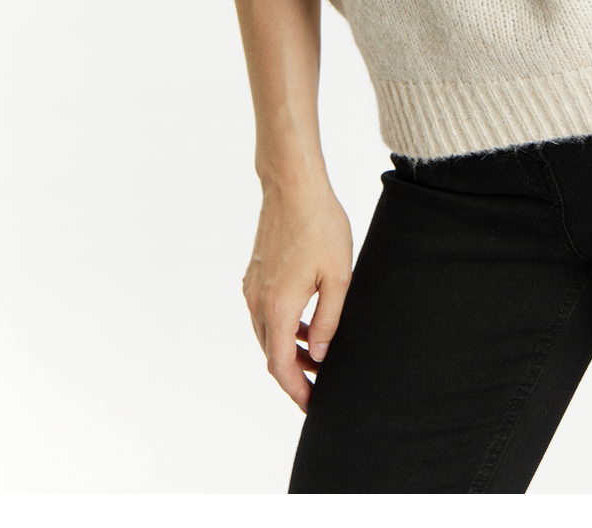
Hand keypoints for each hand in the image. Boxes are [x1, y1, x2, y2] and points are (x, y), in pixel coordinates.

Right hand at [241, 181, 352, 412]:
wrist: (293, 186)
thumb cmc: (321, 226)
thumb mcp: (338, 277)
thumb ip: (329, 321)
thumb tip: (321, 355)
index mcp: (278, 307)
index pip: (281, 366)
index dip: (297, 391)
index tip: (313, 405)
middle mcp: (257, 302)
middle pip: (272, 354)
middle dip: (295, 374)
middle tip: (321, 384)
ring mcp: (252, 288)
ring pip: (268, 334)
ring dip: (291, 349)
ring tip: (320, 355)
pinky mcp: (254, 275)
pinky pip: (266, 313)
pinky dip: (284, 327)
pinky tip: (307, 322)